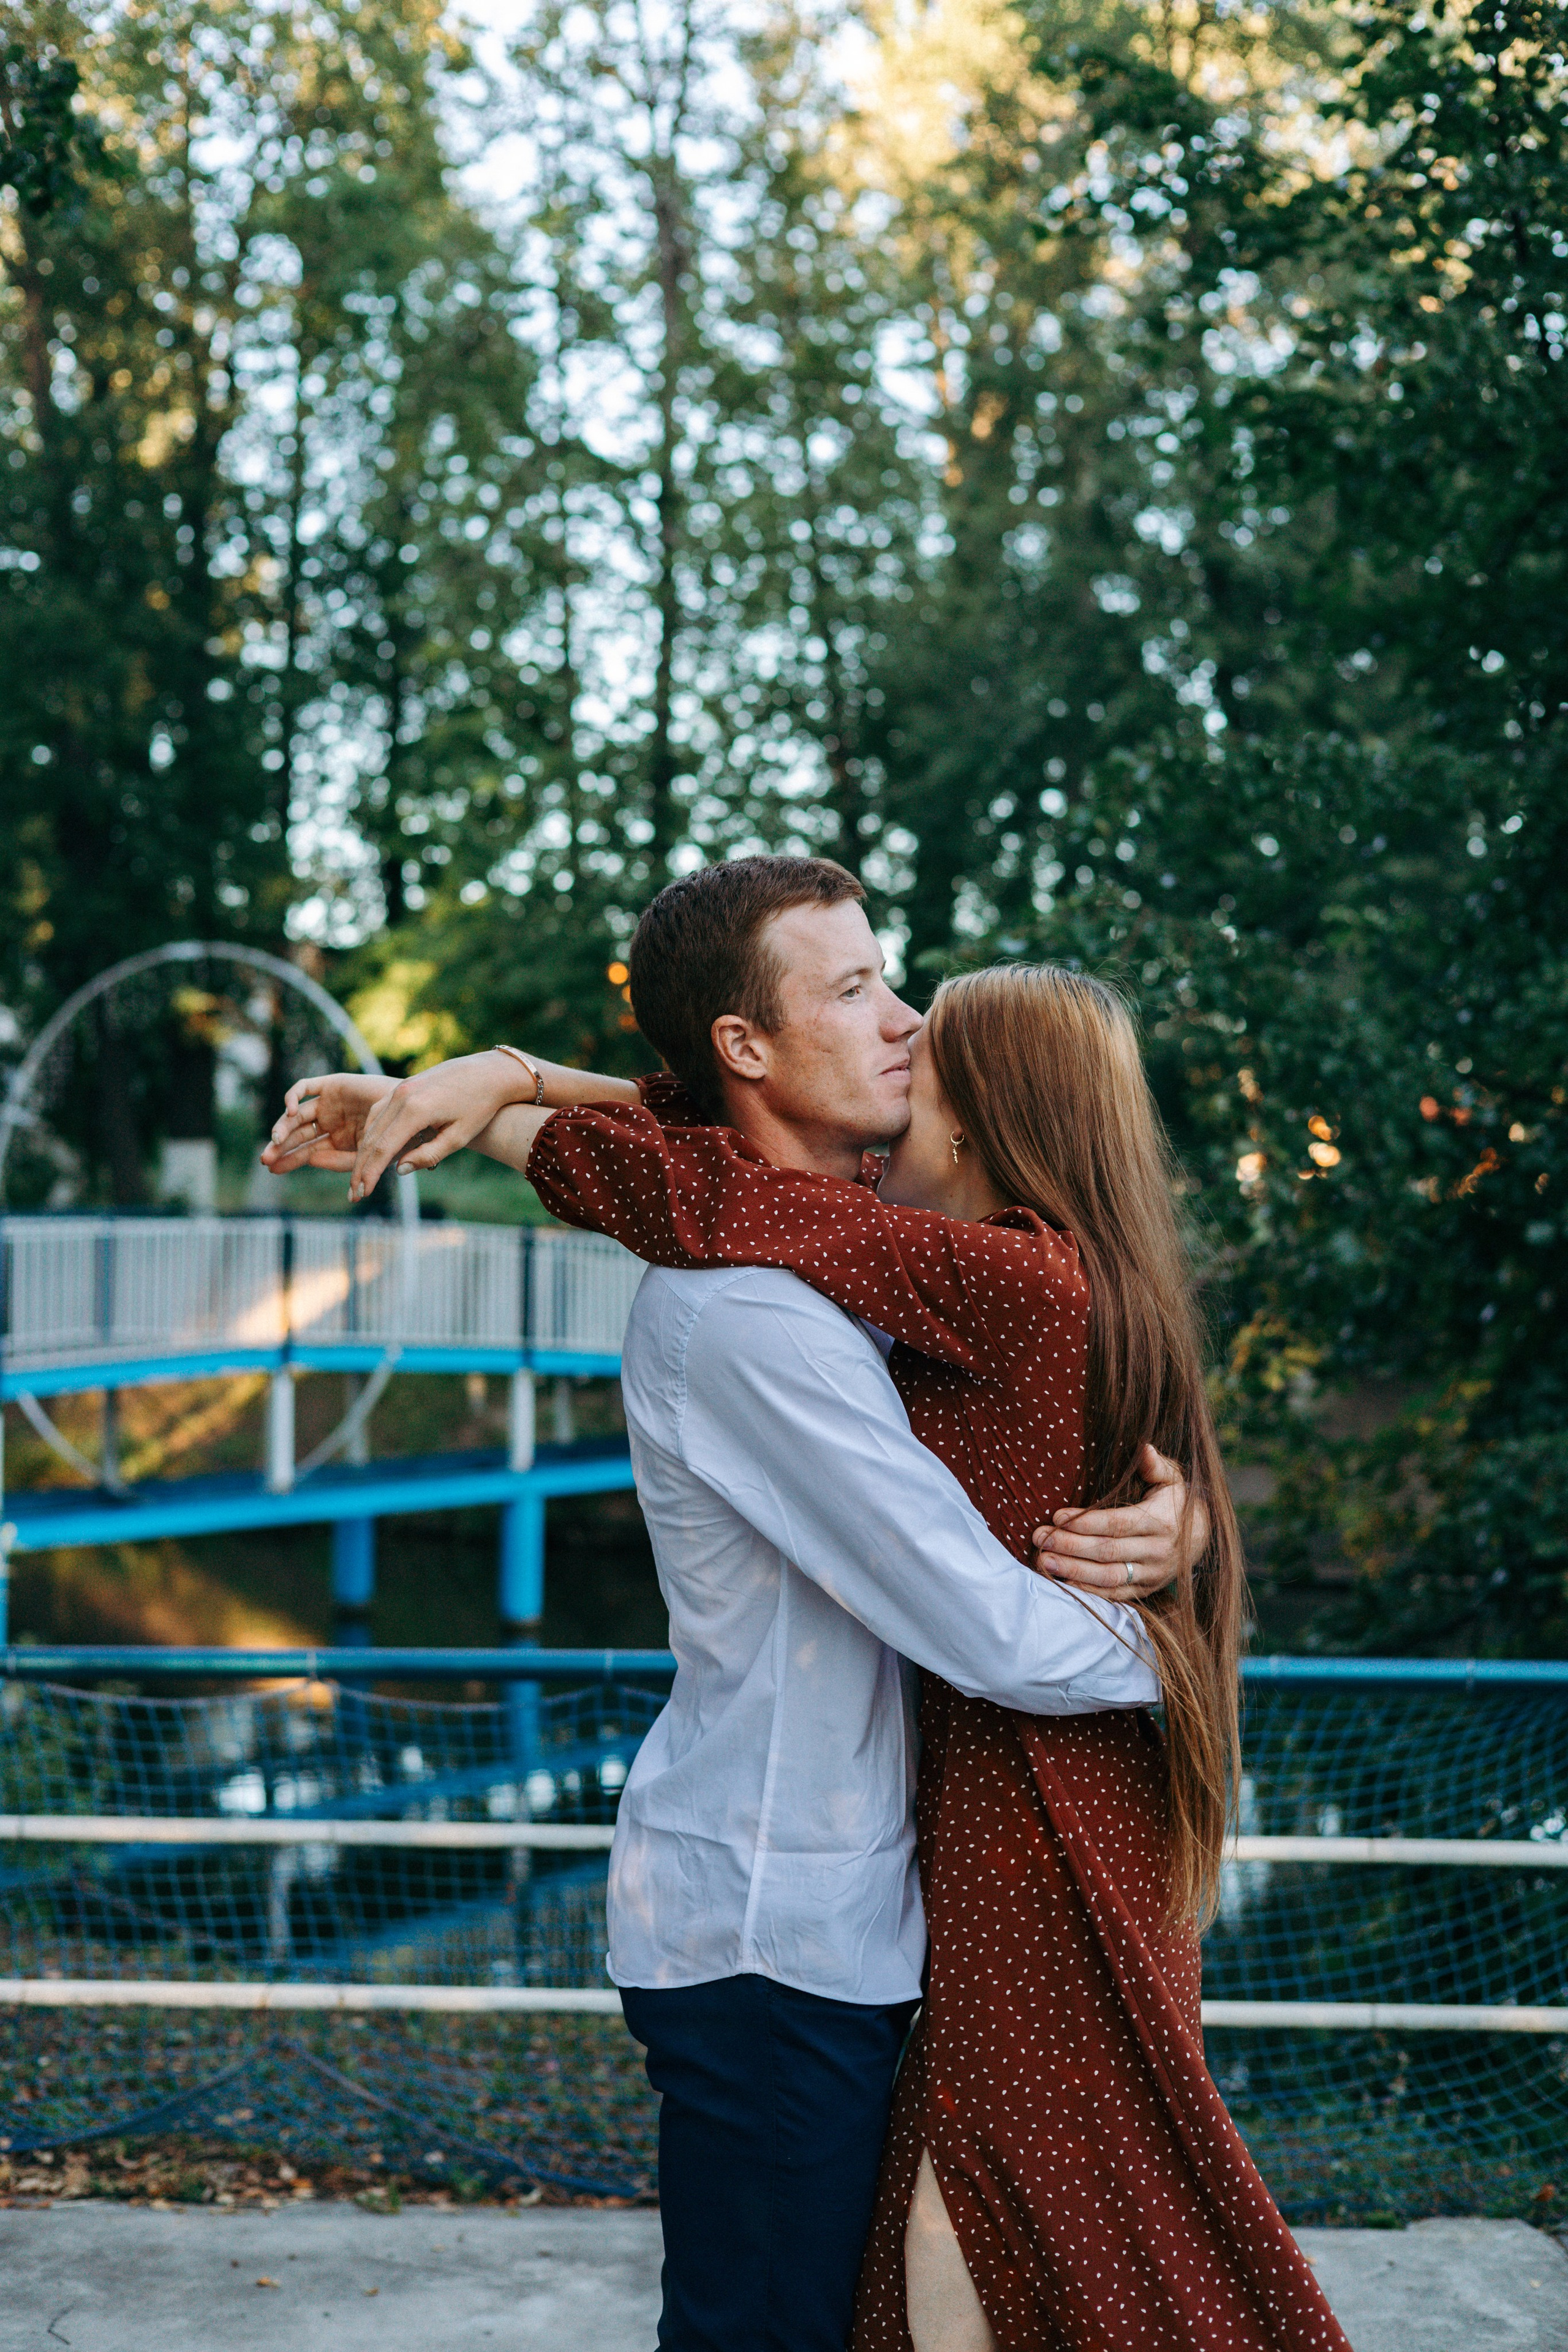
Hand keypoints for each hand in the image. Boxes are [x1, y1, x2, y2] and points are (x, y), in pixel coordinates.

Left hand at [262, 1072, 396, 1173]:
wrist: (413, 1109)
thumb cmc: (397, 1136)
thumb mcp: (364, 1156)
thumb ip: (339, 1162)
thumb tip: (311, 1160)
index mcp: (339, 1140)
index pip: (307, 1151)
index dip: (289, 1159)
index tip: (273, 1169)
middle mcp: (331, 1121)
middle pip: (298, 1134)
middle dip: (281, 1146)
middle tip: (266, 1158)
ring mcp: (330, 1102)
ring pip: (297, 1113)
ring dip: (283, 1126)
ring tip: (277, 1139)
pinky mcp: (332, 1084)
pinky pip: (305, 1087)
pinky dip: (293, 1096)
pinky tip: (290, 1111)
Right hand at [348, 1051, 538, 1200]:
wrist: (488, 1072)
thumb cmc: (479, 1106)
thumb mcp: (458, 1137)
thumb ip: (427, 1155)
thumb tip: (399, 1170)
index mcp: (416, 1110)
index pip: (383, 1148)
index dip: (370, 1173)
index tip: (363, 1193)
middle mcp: (401, 1096)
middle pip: (371, 1138)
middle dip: (361, 1168)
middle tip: (355, 1193)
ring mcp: (399, 1089)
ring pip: (371, 1125)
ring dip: (364, 1152)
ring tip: (361, 1177)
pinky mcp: (402, 1086)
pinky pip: (379, 1113)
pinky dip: (372, 1134)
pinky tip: (372, 1152)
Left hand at [1032, 1444, 1206, 1598]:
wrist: (1201, 1537)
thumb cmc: (1176, 1501)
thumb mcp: (1173, 1478)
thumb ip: (1156, 1465)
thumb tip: (1144, 1448)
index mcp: (1162, 1522)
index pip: (1117, 1524)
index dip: (1086, 1522)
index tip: (1057, 1516)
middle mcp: (1157, 1551)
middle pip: (1108, 1551)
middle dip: (1070, 1546)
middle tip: (1039, 1537)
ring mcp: (1152, 1574)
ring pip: (1108, 1576)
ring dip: (1073, 1570)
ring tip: (1043, 1561)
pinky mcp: (1145, 1590)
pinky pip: (1115, 1594)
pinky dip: (1088, 1590)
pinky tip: (1063, 1582)